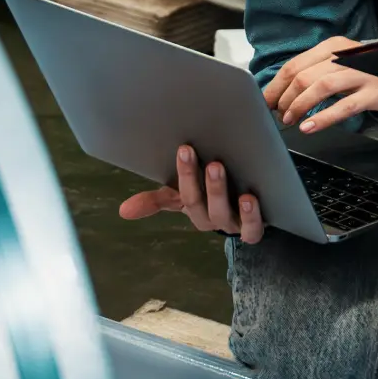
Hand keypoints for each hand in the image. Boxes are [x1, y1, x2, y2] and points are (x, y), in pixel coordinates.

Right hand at [117, 143, 265, 242]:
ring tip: (220, 170)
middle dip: (198, 182)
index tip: (184, 149)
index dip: (183, 175)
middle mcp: (211, 220)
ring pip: (224, 216)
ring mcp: (233, 225)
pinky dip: (250, 217)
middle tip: (201, 157)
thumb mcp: (185, 196)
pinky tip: (250, 198)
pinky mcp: (254, 229)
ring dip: (220, 193)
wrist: (253, 208)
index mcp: (193, 209)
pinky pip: (252, 230)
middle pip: (200, 205)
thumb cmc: (212, 196)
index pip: (182, 196)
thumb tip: (123, 211)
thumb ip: (157, 201)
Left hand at [261, 36, 377, 133]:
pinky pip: (343, 106)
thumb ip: (313, 72)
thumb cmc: (364, 72)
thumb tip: (282, 92)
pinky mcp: (371, 92)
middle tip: (279, 113)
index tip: (267, 100)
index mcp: (332, 47)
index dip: (276, 85)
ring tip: (290, 119)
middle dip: (285, 98)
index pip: (295, 65)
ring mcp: (360, 73)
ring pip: (321, 87)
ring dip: (299, 105)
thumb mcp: (338, 64)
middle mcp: (345, 56)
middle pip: (304, 76)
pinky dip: (323, 118)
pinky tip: (309, 127)